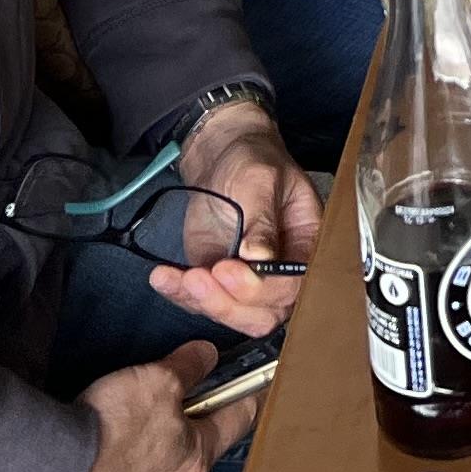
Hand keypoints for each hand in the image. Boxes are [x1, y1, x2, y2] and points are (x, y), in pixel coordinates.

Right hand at [54, 341, 242, 471]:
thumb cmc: (109, 434)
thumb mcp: (156, 380)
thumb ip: (186, 367)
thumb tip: (205, 357)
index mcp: (197, 457)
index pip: (238, 421)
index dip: (245, 396)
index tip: (250, 388)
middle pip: (194, 451)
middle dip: (184, 426)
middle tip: (164, 402)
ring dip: (146, 455)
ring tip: (121, 432)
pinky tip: (98, 462)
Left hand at [157, 97, 319, 338]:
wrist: (223, 156)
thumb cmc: (253, 161)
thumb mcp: (260, 180)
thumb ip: (262, 219)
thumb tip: (259, 260)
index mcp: (307, 244)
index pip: (293, 285)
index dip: (262, 288)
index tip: (228, 269)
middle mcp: (283, 271)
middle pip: (264, 313)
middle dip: (230, 305)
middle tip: (200, 278)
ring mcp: (249, 280)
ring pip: (233, 315)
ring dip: (204, 302)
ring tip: (180, 276)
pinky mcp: (218, 280)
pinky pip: (202, 302)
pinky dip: (180, 295)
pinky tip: (163, 277)